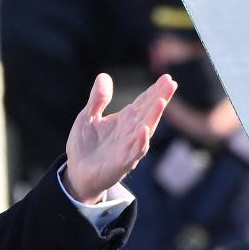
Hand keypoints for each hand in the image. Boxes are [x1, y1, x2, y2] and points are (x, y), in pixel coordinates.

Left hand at [62, 72, 175, 203]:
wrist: (77, 173)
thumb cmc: (85, 145)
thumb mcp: (87, 117)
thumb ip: (97, 99)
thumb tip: (104, 76)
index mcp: (124, 120)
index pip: (143, 102)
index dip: (154, 90)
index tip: (167, 77)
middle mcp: (131, 132)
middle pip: (148, 112)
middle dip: (160, 98)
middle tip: (171, 83)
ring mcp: (128, 147)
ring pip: (145, 130)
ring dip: (153, 117)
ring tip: (161, 101)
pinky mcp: (121, 163)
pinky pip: (134, 152)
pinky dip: (140, 142)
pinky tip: (144, 130)